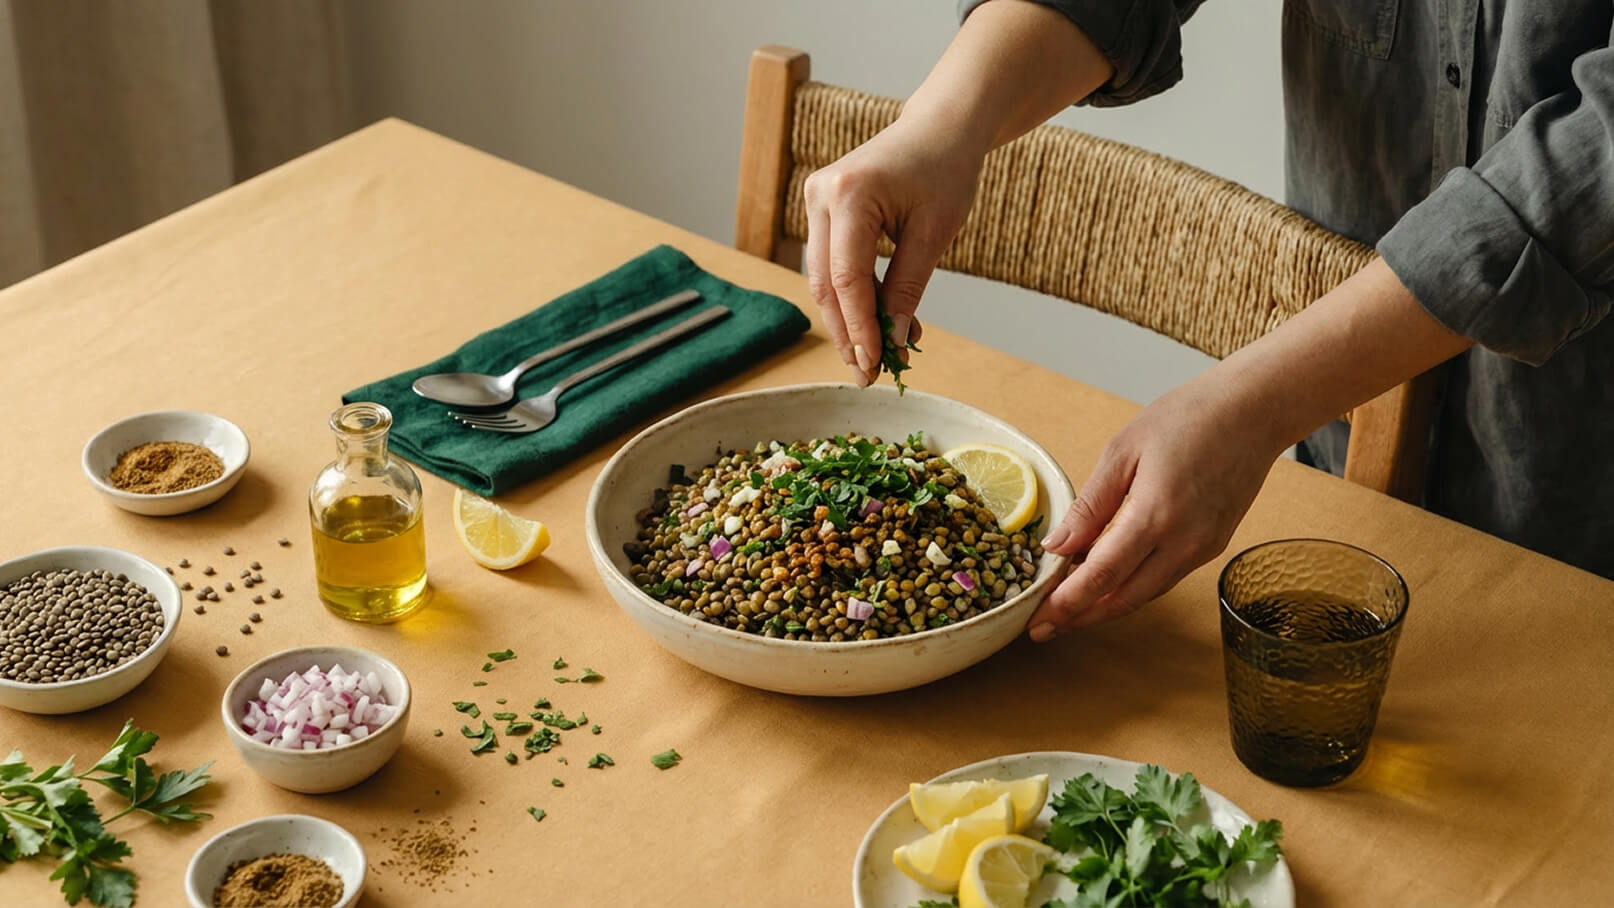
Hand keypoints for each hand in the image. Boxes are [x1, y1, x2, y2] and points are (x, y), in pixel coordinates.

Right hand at [803, 116, 982, 384]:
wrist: (939, 128)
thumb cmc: (945, 170)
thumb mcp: (934, 233)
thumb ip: (908, 287)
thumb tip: (892, 340)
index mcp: (850, 194)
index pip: (847, 277)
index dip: (859, 327)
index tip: (874, 366)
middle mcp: (821, 195)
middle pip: (827, 283)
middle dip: (848, 333)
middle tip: (868, 375)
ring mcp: (816, 200)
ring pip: (825, 279)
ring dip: (850, 319)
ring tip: (878, 356)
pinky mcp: (822, 210)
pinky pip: (833, 264)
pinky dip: (855, 296)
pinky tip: (879, 323)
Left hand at [1029, 381, 1285, 638]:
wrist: (1255, 411)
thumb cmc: (1188, 418)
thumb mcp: (1123, 451)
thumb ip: (1090, 505)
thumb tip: (1057, 547)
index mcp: (1155, 515)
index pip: (1102, 575)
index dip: (1067, 603)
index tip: (1037, 620)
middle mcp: (1184, 542)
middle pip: (1124, 598)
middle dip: (1081, 617)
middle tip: (1043, 628)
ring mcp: (1203, 548)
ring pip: (1146, 594)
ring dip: (1105, 607)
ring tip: (1068, 611)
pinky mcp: (1214, 546)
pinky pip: (1165, 578)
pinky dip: (1132, 587)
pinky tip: (1108, 583)